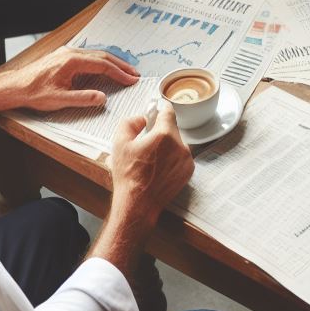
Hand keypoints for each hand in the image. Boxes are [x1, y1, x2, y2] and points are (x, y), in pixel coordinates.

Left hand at [11, 46, 139, 112]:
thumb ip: (83, 98)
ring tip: (124, 71)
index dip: (119, 73)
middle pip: (103, 57)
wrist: (13, 87)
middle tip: (134, 74)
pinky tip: (104, 68)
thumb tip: (102, 98)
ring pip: (96, 55)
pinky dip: (101, 62)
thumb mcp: (59, 100)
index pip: (103, 65)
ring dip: (112, 63)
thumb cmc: (32, 92)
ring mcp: (67, 53)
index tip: (131, 80)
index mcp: (72, 61)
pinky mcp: (63, 57)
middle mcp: (71, 53)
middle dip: (120, 66)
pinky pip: (88, 56)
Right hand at [110, 107, 194, 221]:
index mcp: (165, 135)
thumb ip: (130, 122)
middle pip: (172, 129)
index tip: (160, 107)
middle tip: (146, 142)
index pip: (169, 112)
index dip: (162, 108)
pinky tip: (158, 168)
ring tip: (151, 159)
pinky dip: (172, 158)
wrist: (138, 203)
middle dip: (160, 132)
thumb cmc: (128, 175)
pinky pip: (181, 157)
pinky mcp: (189, 171)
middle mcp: (180, 145)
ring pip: (177, 144)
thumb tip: (142, 118)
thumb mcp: (119, 143)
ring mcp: (187, 159)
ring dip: (167, 146)